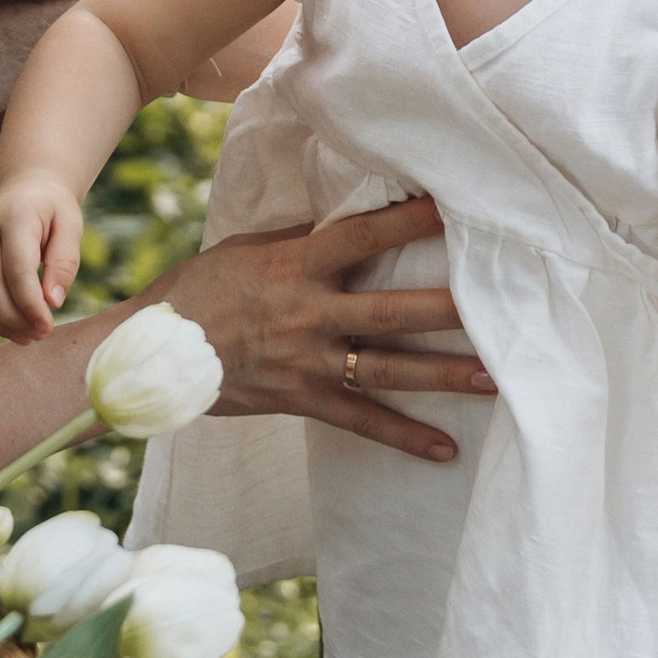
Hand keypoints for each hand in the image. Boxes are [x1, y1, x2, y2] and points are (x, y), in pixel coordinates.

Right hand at [0, 174, 86, 345]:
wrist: (25, 190)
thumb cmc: (52, 212)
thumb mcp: (71, 227)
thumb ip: (64, 262)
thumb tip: (52, 302)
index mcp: (14, 216)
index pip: (16, 267)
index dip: (30, 303)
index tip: (48, 326)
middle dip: (13, 318)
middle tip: (38, 335)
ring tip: (24, 338)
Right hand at [154, 197, 496, 462]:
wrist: (152, 352)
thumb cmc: (201, 289)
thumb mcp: (248, 248)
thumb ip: (302, 239)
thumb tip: (352, 216)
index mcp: (296, 266)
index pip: (363, 235)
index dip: (409, 220)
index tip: (455, 207)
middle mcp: (309, 312)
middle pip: (391, 310)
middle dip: (449, 310)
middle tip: (505, 307)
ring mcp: (307, 361)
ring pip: (387, 369)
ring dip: (444, 376)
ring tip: (495, 379)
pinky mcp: (302, 399)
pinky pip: (362, 421)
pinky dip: (404, 437)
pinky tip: (446, 450)